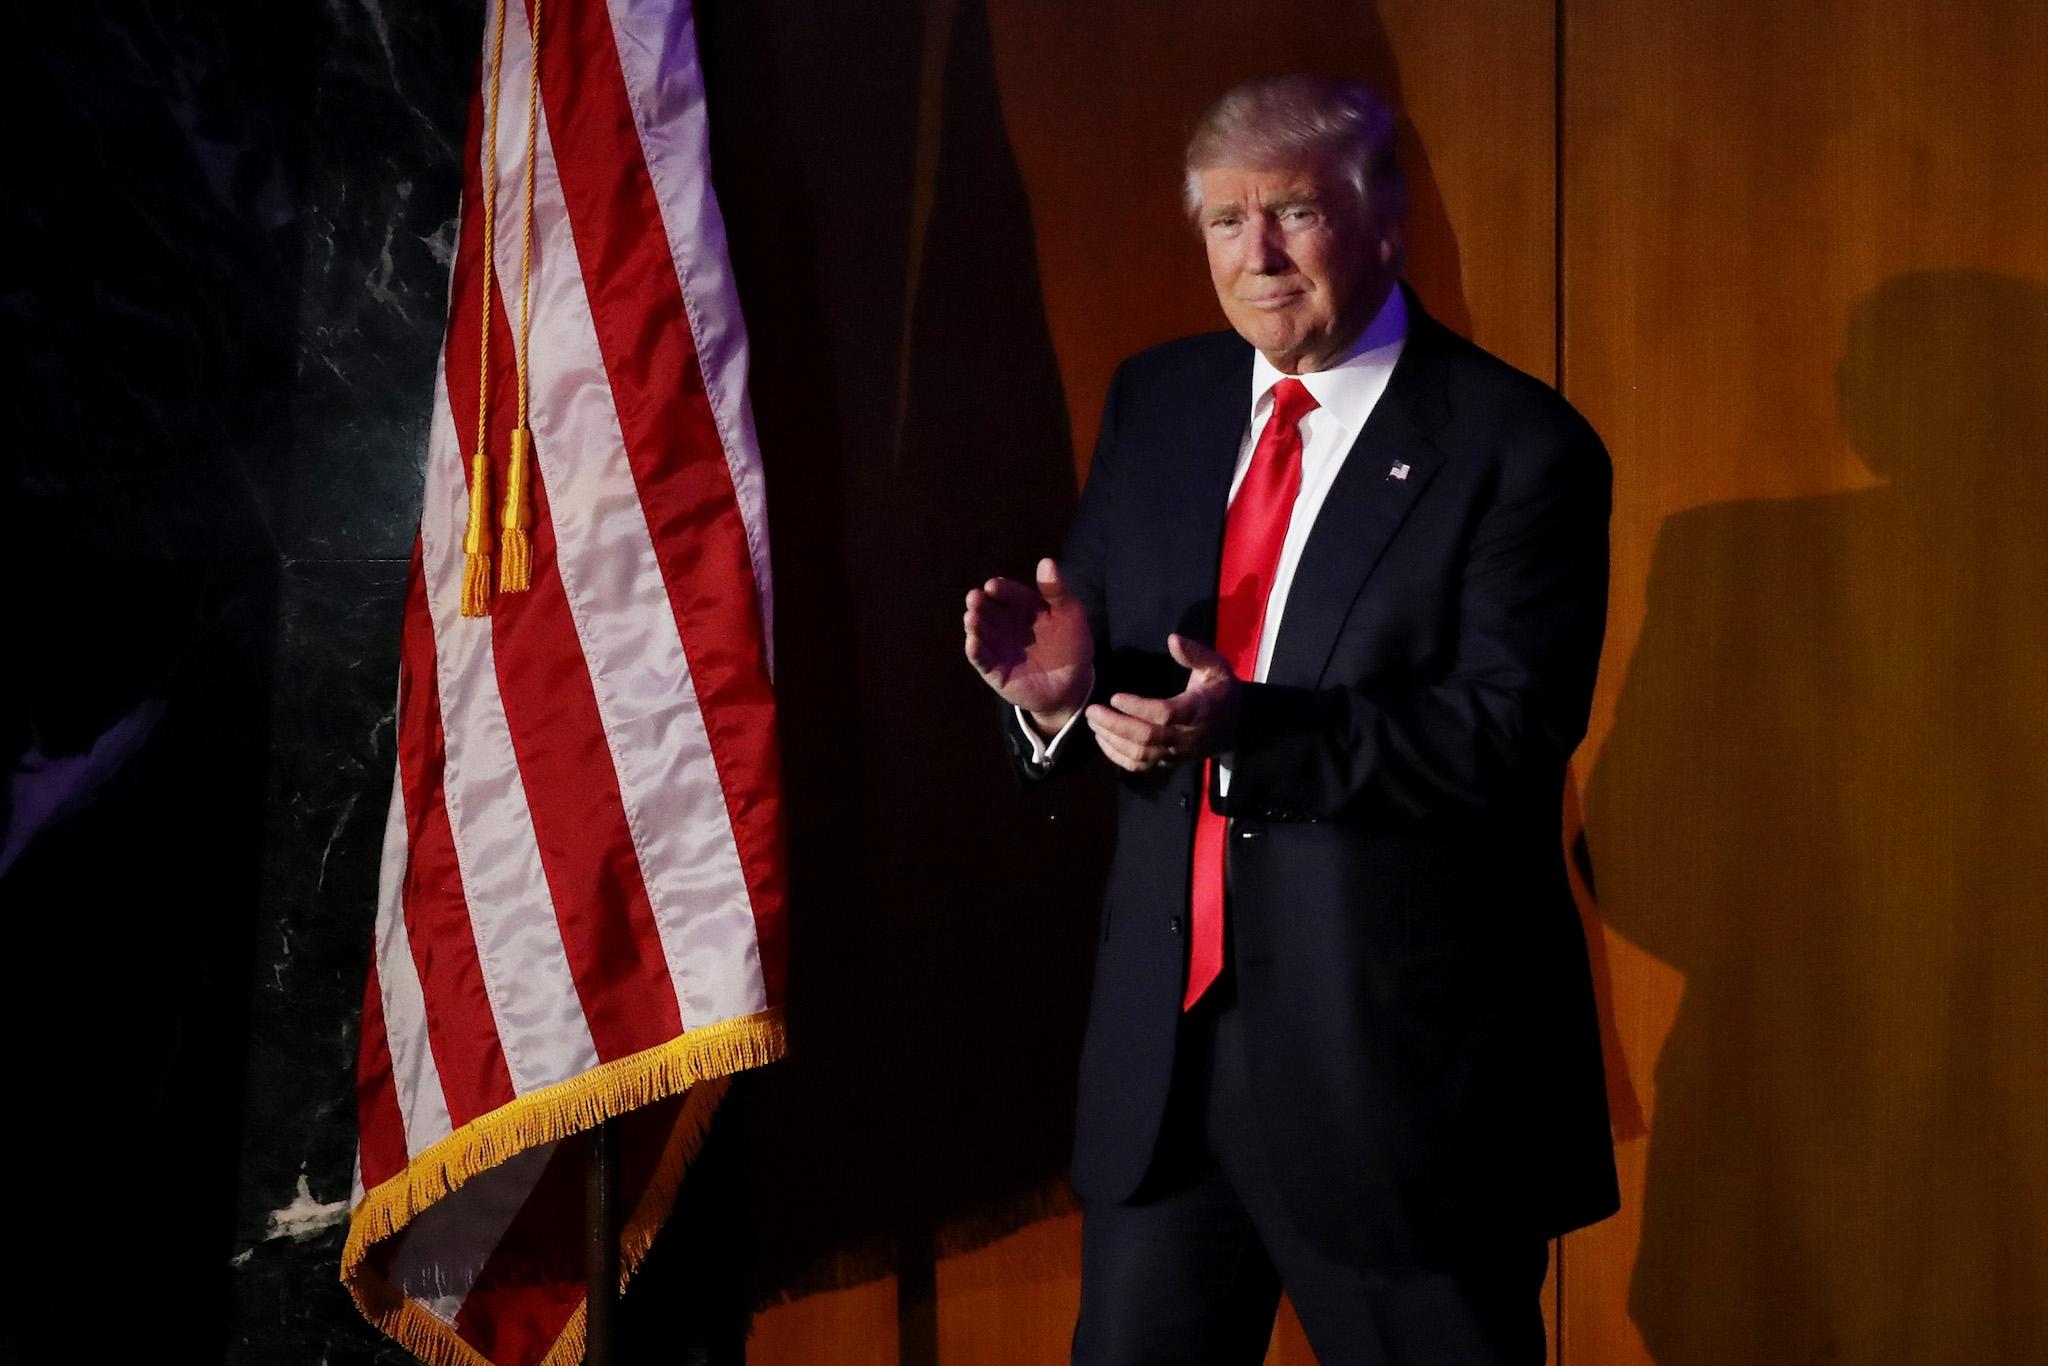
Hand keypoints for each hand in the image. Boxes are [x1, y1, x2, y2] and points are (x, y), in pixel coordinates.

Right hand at [964, 557, 1094, 731]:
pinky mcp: (994, 669)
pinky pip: (981, 659)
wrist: (1073, 685)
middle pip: (987, 609)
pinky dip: (975, 650)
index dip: (999, 589)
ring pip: (980, 631)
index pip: (1005, 592)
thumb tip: (1047, 561)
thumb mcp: (1070, 614)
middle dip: (979, 602)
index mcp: (1021, 605)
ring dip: (973, 624)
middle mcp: (1005, 623)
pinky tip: (973, 641)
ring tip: (971, 617)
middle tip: (975, 597)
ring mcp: (997, 645)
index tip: (994, 586)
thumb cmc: (1072, 645)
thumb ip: (1056, 590)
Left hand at [1085, 634, 1240, 772]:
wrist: (1237, 726)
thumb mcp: (1217, 667)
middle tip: (1092, 711)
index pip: (1164, 714)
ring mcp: (1175, 753)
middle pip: (1146, 737)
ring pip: (1140, 754)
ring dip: (1112, 740)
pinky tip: (1103, 740)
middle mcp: (1185, 736)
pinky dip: (1118, 757)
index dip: (1137, 708)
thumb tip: (1173, 639)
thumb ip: (1196, 654)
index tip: (1115, 697)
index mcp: (1197, 711)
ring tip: (1093, 723)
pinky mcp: (1168, 762)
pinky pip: (1140, 766)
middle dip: (1115, 725)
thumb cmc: (1221, 691)